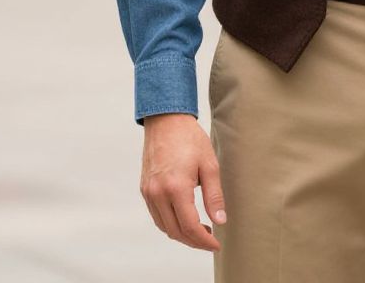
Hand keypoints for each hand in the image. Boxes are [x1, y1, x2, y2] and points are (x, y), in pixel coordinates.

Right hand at [140, 113, 225, 251]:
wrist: (166, 120)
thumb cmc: (190, 138)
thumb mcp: (209, 164)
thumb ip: (214, 196)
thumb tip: (220, 221)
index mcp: (176, 188)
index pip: (190, 227)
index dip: (204, 241)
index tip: (216, 244)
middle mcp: (158, 193)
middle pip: (175, 231)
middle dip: (194, 241)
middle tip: (210, 240)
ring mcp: (148, 192)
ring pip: (164, 226)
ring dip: (181, 234)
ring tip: (200, 231)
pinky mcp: (144, 189)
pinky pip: (156, 216)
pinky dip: (170, 223)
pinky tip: (183, 218)